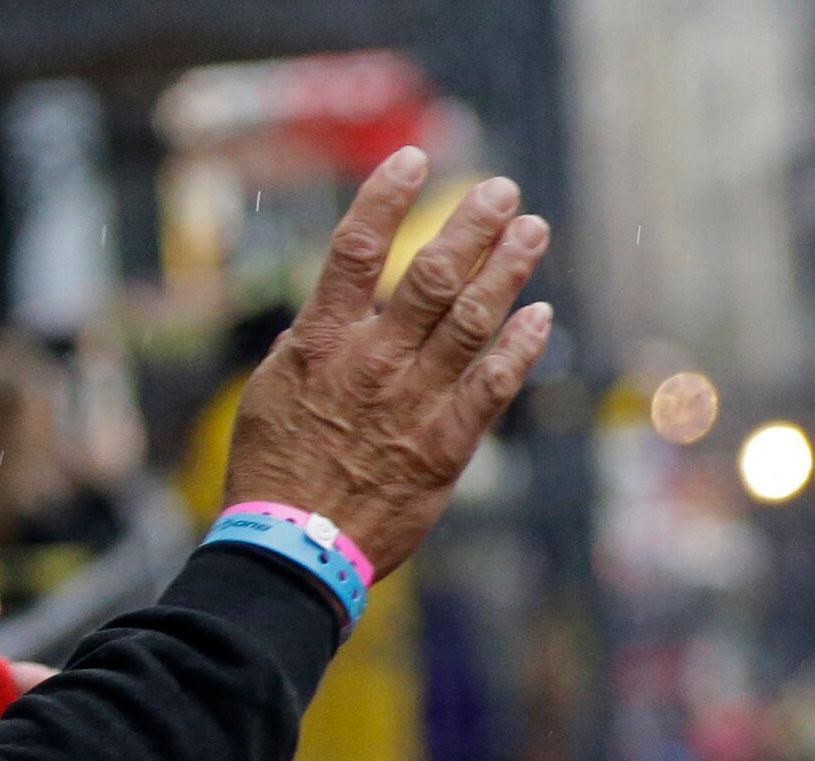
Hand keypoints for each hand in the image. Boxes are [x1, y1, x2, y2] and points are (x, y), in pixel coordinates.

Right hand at [218, 148, 553, 581]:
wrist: (295, 547)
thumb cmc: (276, 469)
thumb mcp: (274, 390)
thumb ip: (315, 344)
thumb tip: (340, 306)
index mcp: (320, 342)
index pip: (354, 249)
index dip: (387, 198)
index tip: (416, 159)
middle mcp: (370, 363)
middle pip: (430, 277)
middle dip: (472, 228)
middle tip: (504, 192)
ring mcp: (412, 404)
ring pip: (470, 322)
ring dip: (507, 272)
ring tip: (534, 232)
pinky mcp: (446, 448)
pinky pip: (492, 389)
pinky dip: (519, 348)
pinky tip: (540, 315)